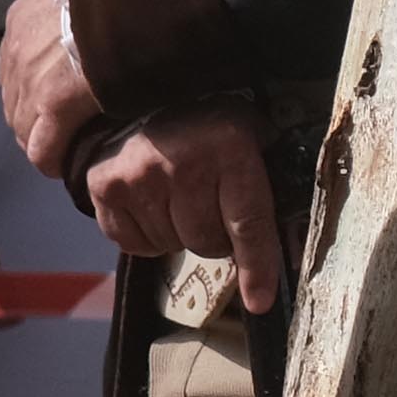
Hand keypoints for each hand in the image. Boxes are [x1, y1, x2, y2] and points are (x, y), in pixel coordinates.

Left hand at [0, 0, 99, 170]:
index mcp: (19, 19)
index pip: (12, 65)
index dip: (30, 85)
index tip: (50, 96)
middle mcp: (17, 53)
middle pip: (13, 100)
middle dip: (31, 118)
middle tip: (58, 131)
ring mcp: (33, 82)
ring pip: (24, 127)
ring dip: (42, 141)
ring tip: (65, 150)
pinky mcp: (57, 107)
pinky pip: (44, 148)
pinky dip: (53, 160)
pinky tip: (66, 167)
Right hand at [82, 108, 283, 312]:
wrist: (146, 94)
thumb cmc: (211, 122)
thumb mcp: (253, 137)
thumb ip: (271, 185)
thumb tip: (293, 251)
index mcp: (229, 146)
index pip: (248, 223)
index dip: (257, 267)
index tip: (260, 302)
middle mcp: (182, 162)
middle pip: (206, 242)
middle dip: (215, 238)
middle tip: (212, 209)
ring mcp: (138, 175)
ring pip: (170, 245)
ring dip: (178, 233)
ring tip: (178, 199)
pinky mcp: (104, 186)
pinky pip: (132, 243)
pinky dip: (145, 235)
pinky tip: (150, 205)